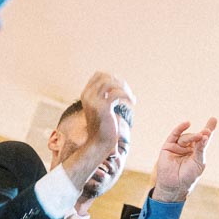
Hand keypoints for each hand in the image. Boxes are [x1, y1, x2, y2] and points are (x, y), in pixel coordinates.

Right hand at [62, 71, 133, 188]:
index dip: (112, 77)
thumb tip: (119, 85)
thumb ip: (106, 96)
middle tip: (129, 93)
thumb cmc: (103, 127)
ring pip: (111, 82)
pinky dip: (127, 96)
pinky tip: (133, 103)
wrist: (98, 143)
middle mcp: (88, 95)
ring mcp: (94, 101)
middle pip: (105, 76)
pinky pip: (117, 93)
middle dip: (120, 82)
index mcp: (86, 94)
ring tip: (131, 98)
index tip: (122, 87)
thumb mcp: (103, 108)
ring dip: (124, 88)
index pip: (98, 75)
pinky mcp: (103, 107)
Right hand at [152, 118, 216, 202]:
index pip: (204, 139)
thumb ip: (201, 148)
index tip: (213, 119)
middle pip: (196, 136)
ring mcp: (178, 146)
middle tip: (207, 131)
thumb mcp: (198, 162)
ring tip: (199, 136)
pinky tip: (187, 123)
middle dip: (201, 134)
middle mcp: (188, 148)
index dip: (209, 130)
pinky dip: (180, 128)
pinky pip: (175, 135)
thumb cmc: (189, 176)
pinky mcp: (168, 146)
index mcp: (197, 152)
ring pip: (186, 136)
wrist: (175, 185)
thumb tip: (205, 135)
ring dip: (193, 136)